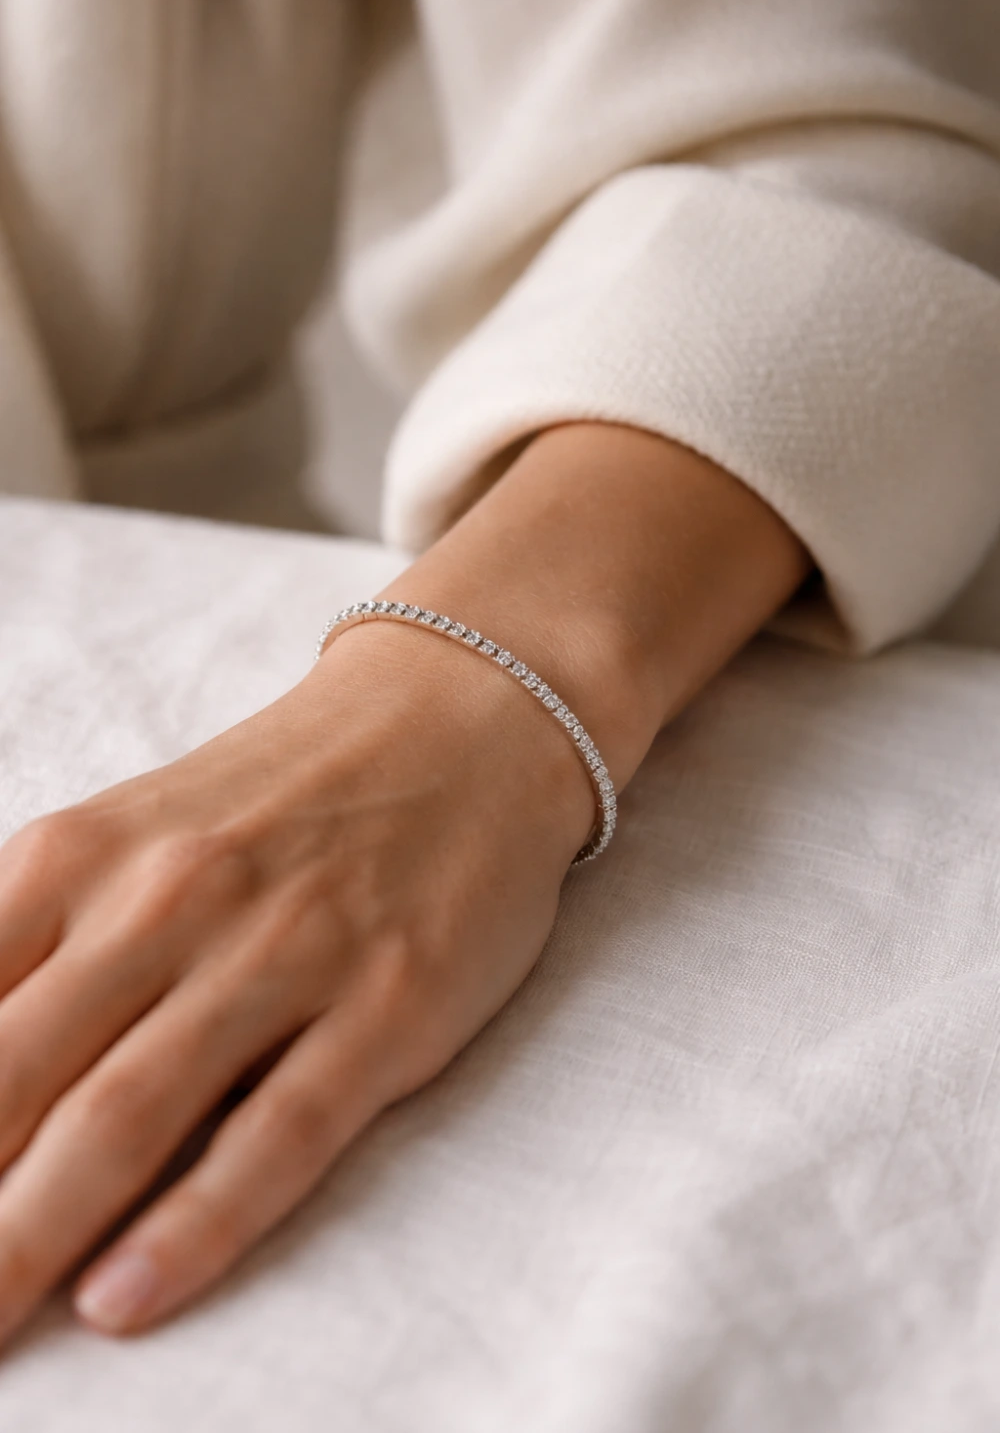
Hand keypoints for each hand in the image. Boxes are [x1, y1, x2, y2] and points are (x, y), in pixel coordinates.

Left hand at [0, 619, 590, 1338]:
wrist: (458, 718)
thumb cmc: (279, 796)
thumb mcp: (129, 839)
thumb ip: (35, 950)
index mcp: (78, 857)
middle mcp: (168, 899)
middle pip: (11, 1080)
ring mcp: (284, 952)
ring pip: (125, 1116)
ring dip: (29, 1237)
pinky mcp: (386, 1005)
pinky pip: (278, 1130)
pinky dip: (195, 1224)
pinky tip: (124, 1297)